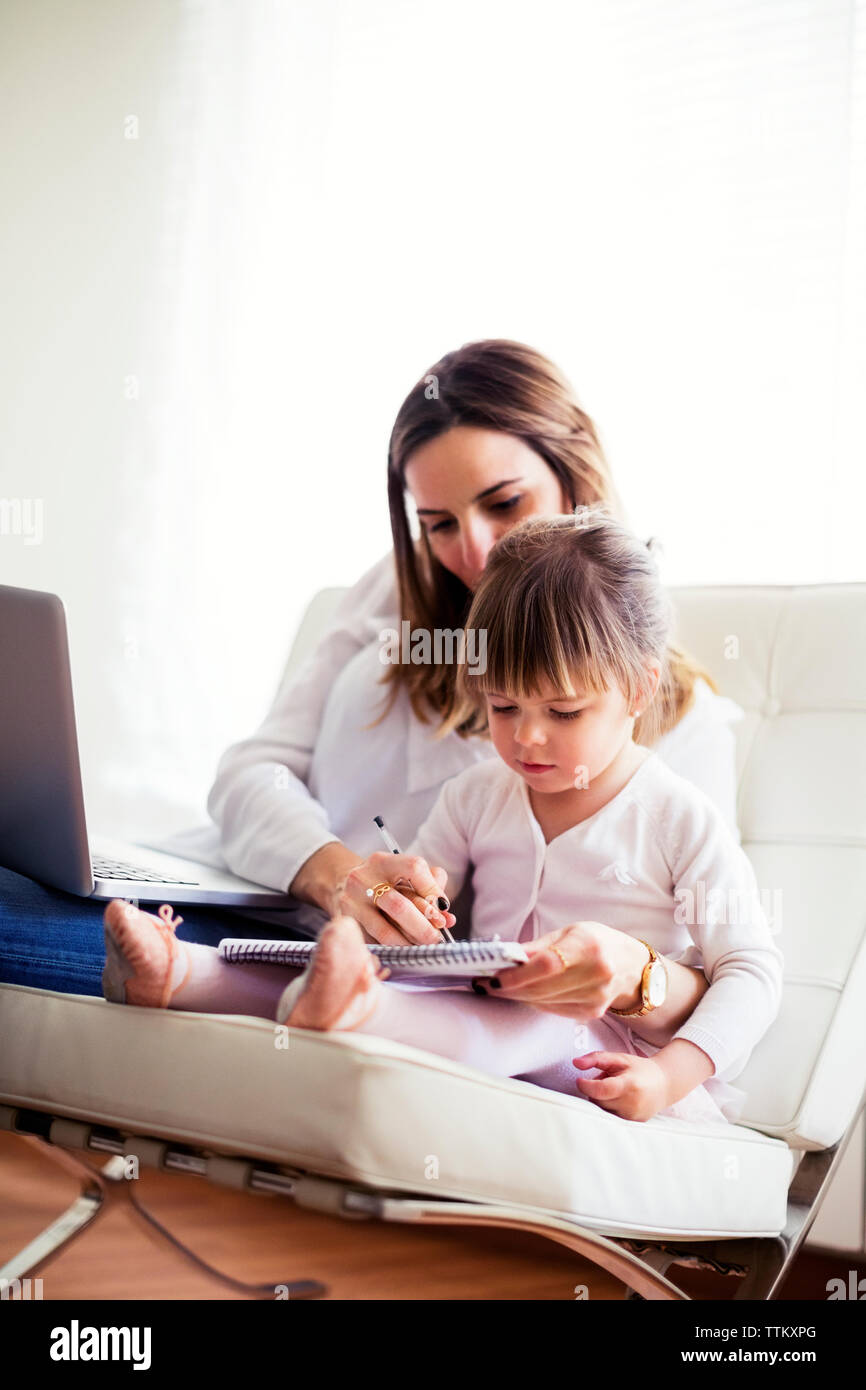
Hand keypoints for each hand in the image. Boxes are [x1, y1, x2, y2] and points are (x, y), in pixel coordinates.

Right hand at [333, 851, 456, 944]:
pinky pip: (373, 943)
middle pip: (399, 905)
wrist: (340, 884)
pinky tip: (403, 949)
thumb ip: (430, 888)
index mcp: (382, 862)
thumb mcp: (403, 874)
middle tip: (436, 938)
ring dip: (409, 943)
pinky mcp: (344, 924)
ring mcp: (350, 903)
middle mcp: (363, 879)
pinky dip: (392, 949)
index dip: (433, 891)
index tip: (443, 909)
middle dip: (423, 926)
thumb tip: (447, 917)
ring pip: (384, 930)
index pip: (414, 868)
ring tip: (422, 947)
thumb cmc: (382, 882)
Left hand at [480, 921, 645, 1020]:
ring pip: (544, 1002)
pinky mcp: (591, 1013)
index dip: (517, 975)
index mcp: (589, 947)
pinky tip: (524, 994)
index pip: (547, 965)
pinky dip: (534, 1002)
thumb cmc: (597, 942)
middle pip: (542, 988)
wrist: (630, 965)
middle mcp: (596, 974)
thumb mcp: (569, 932)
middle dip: (509, 988)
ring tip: (498, 987)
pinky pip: (553, 1009)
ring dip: (517, 996)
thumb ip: (537, 947)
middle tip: (485, 983)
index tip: (494, 976)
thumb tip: (506, 957)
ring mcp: (595, 998)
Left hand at [573, 1051, 669, 1121]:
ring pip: (603, 1111)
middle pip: (599, 1101)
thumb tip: (576, 1063)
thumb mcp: (619, 1058)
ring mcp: (633, 1117)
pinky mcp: (633, 1124)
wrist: (665, 1084)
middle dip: (595, 1091)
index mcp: (629, 1085)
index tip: (579, 1080)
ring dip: (602, 1100)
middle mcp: (632, 1104)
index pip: (601, 1090)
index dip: (586, 1086)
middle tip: (605, 1080)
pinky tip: (619, 1099)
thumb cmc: (640, 1069)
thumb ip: (596, 1058)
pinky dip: (609, 1108)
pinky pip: (611, 1118)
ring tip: (615, 1090)